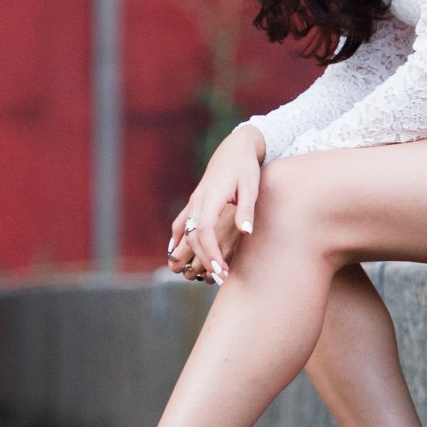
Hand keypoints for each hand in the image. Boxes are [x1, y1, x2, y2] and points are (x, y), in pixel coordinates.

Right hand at [165, 125, 263, 284]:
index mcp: (211, 197)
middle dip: (205, 259)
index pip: (205, 231)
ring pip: (185, 232)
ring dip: (192, 254)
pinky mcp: (194, 203)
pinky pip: (180, 224)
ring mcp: (194, 202)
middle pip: (194, 236)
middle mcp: (198, 201)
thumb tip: (246, 232)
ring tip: (203, 273)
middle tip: (222, 277)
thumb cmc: (245, 168)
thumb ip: (246, 210)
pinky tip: (176, 253)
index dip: (211, 253)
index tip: (222, 270)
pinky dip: (177, 240)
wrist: (234, 149)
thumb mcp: (251, 187)